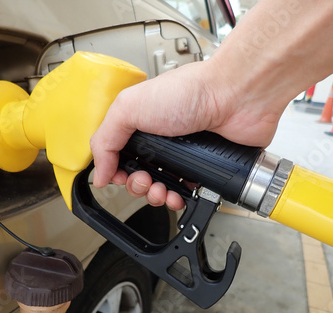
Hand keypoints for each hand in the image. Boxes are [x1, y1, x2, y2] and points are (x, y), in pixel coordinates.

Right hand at [90, 58, 282, 209]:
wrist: (234, 97)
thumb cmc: (189, 92)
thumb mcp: (130, 108)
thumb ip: (106, 139)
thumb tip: (98, 174)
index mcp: (139, 124)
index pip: (118, 156)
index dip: (115, 171)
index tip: (119, 176)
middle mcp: (160, 140)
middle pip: (138, 175)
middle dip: (136, 185)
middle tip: (144, 180)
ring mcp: (182, 156)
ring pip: (161, 188)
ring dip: (156, 196)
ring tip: (162, 191)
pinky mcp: (203, 168)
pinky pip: (186, 193)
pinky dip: (179, 199)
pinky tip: (178, 196)